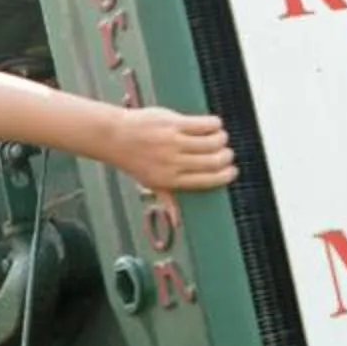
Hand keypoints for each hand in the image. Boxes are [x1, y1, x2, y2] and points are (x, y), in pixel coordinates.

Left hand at [100, 105, 238, 191]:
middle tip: (227, 153)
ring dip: (222, 139)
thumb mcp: (150, 183)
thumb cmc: (134, 159)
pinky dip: (215, 124)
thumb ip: (167, 199)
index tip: (231, 170)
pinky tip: (215, 124)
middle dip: (226, 157)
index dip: (225, 175)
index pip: (208, 180)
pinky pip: (204, 124)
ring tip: (220, 137)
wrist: (115, 136)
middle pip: (214, 161)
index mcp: (171, 180)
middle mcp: (174, 162)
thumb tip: (178, 222)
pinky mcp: (173, 123)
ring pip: (212, 142)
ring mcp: (174, 142)